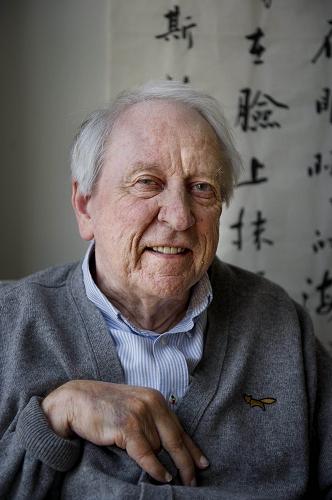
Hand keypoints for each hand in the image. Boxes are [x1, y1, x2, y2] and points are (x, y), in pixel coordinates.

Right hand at [41, 380, 208, 485]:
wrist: (76, 401)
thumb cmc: (103, 406)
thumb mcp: (134, 406)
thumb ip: (151, 420)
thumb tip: (168, 445)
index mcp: (155, 398)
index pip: (179, 427)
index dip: (192, 448)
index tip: (203, 464)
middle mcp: (151, 403)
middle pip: (176, 440)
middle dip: (187, 463)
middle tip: (194, 481)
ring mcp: (140, 414)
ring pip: (159, 448)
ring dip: (163, 465)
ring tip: (172, 480)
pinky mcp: (127, 427)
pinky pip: (147, 454)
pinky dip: (156, 468)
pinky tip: (164, 477)